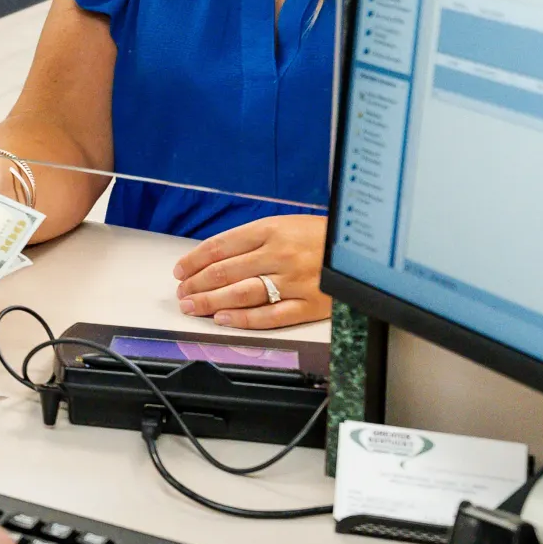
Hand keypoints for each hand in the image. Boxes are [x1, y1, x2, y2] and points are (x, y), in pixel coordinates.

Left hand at [171, 215, 330, 329]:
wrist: (362, 248)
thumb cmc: (320, 236)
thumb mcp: (285, 224)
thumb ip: (253, 240)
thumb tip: (215, 258)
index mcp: (271, 230)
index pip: (221, 246)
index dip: (195, 260)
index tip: (181, 270)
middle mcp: (280, 254)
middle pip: (225, 271)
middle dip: (197, 284)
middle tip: (182, 293)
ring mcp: (294, 281)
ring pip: (242, 294)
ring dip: (211, 302)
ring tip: (192, 306)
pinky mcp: (309, 305)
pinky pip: (270, 315)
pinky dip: (243, 319)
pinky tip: (223, 319)